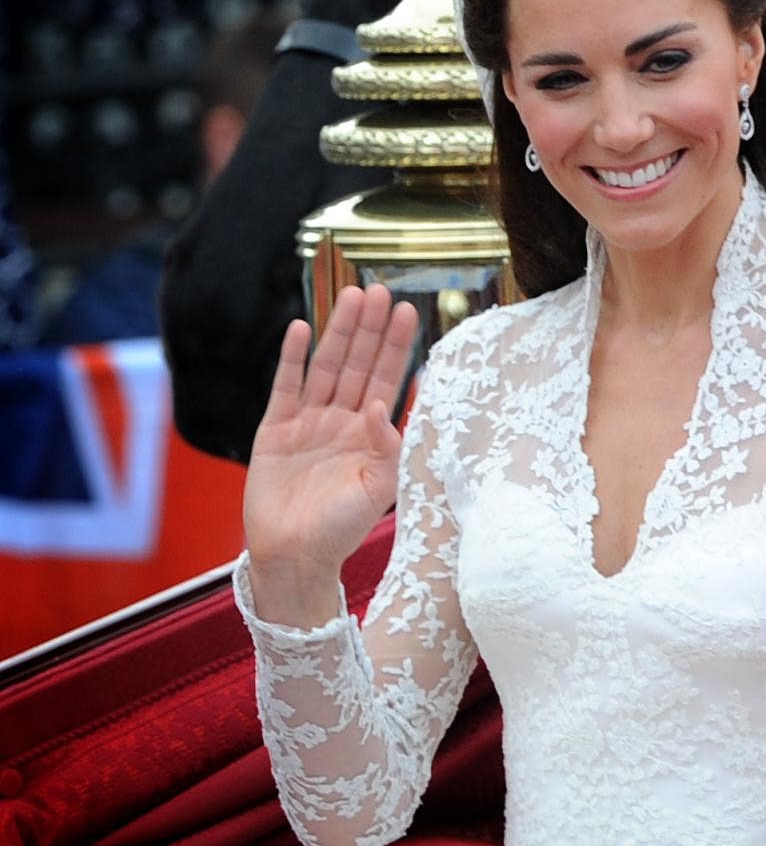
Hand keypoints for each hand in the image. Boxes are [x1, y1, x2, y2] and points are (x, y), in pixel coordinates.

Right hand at [243, 286, 418, 604]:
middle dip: (370, 328)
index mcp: (371, 435)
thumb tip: (387, 407)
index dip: (397, 346)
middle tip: (381, 289)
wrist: (293, 555)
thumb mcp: (378, 491)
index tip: (409, 312)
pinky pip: (285, 386)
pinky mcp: (275, 430)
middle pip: (359, 364)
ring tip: (351, 296)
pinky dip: (292, 358)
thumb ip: (389, 450)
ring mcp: (308, 422)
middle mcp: (342, 421)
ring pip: (327, 367)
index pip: (388, 380)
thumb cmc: (341, 530)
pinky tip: (301, 328)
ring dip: (339, 332)